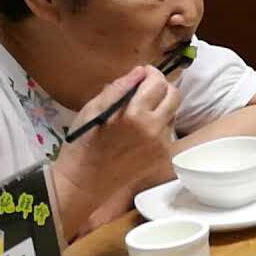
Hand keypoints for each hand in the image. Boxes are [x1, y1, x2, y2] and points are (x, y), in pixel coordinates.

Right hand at [55, 66, 180, 234]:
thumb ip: (119, 88)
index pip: (158, 83)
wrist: (83, 183)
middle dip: (163, 87)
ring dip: (162, 107)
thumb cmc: (82, 144)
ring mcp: (161, 144)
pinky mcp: (162, 156)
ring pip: (173, 114)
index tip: (144, 73)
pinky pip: (168, 132)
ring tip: (142, 111)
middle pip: (174, 96)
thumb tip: (139, 71)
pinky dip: (159, 126)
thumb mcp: (92, 110)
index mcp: (134, 114)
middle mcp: (154, 128)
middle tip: (148, 88)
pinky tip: (141, 130)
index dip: (152, 74)